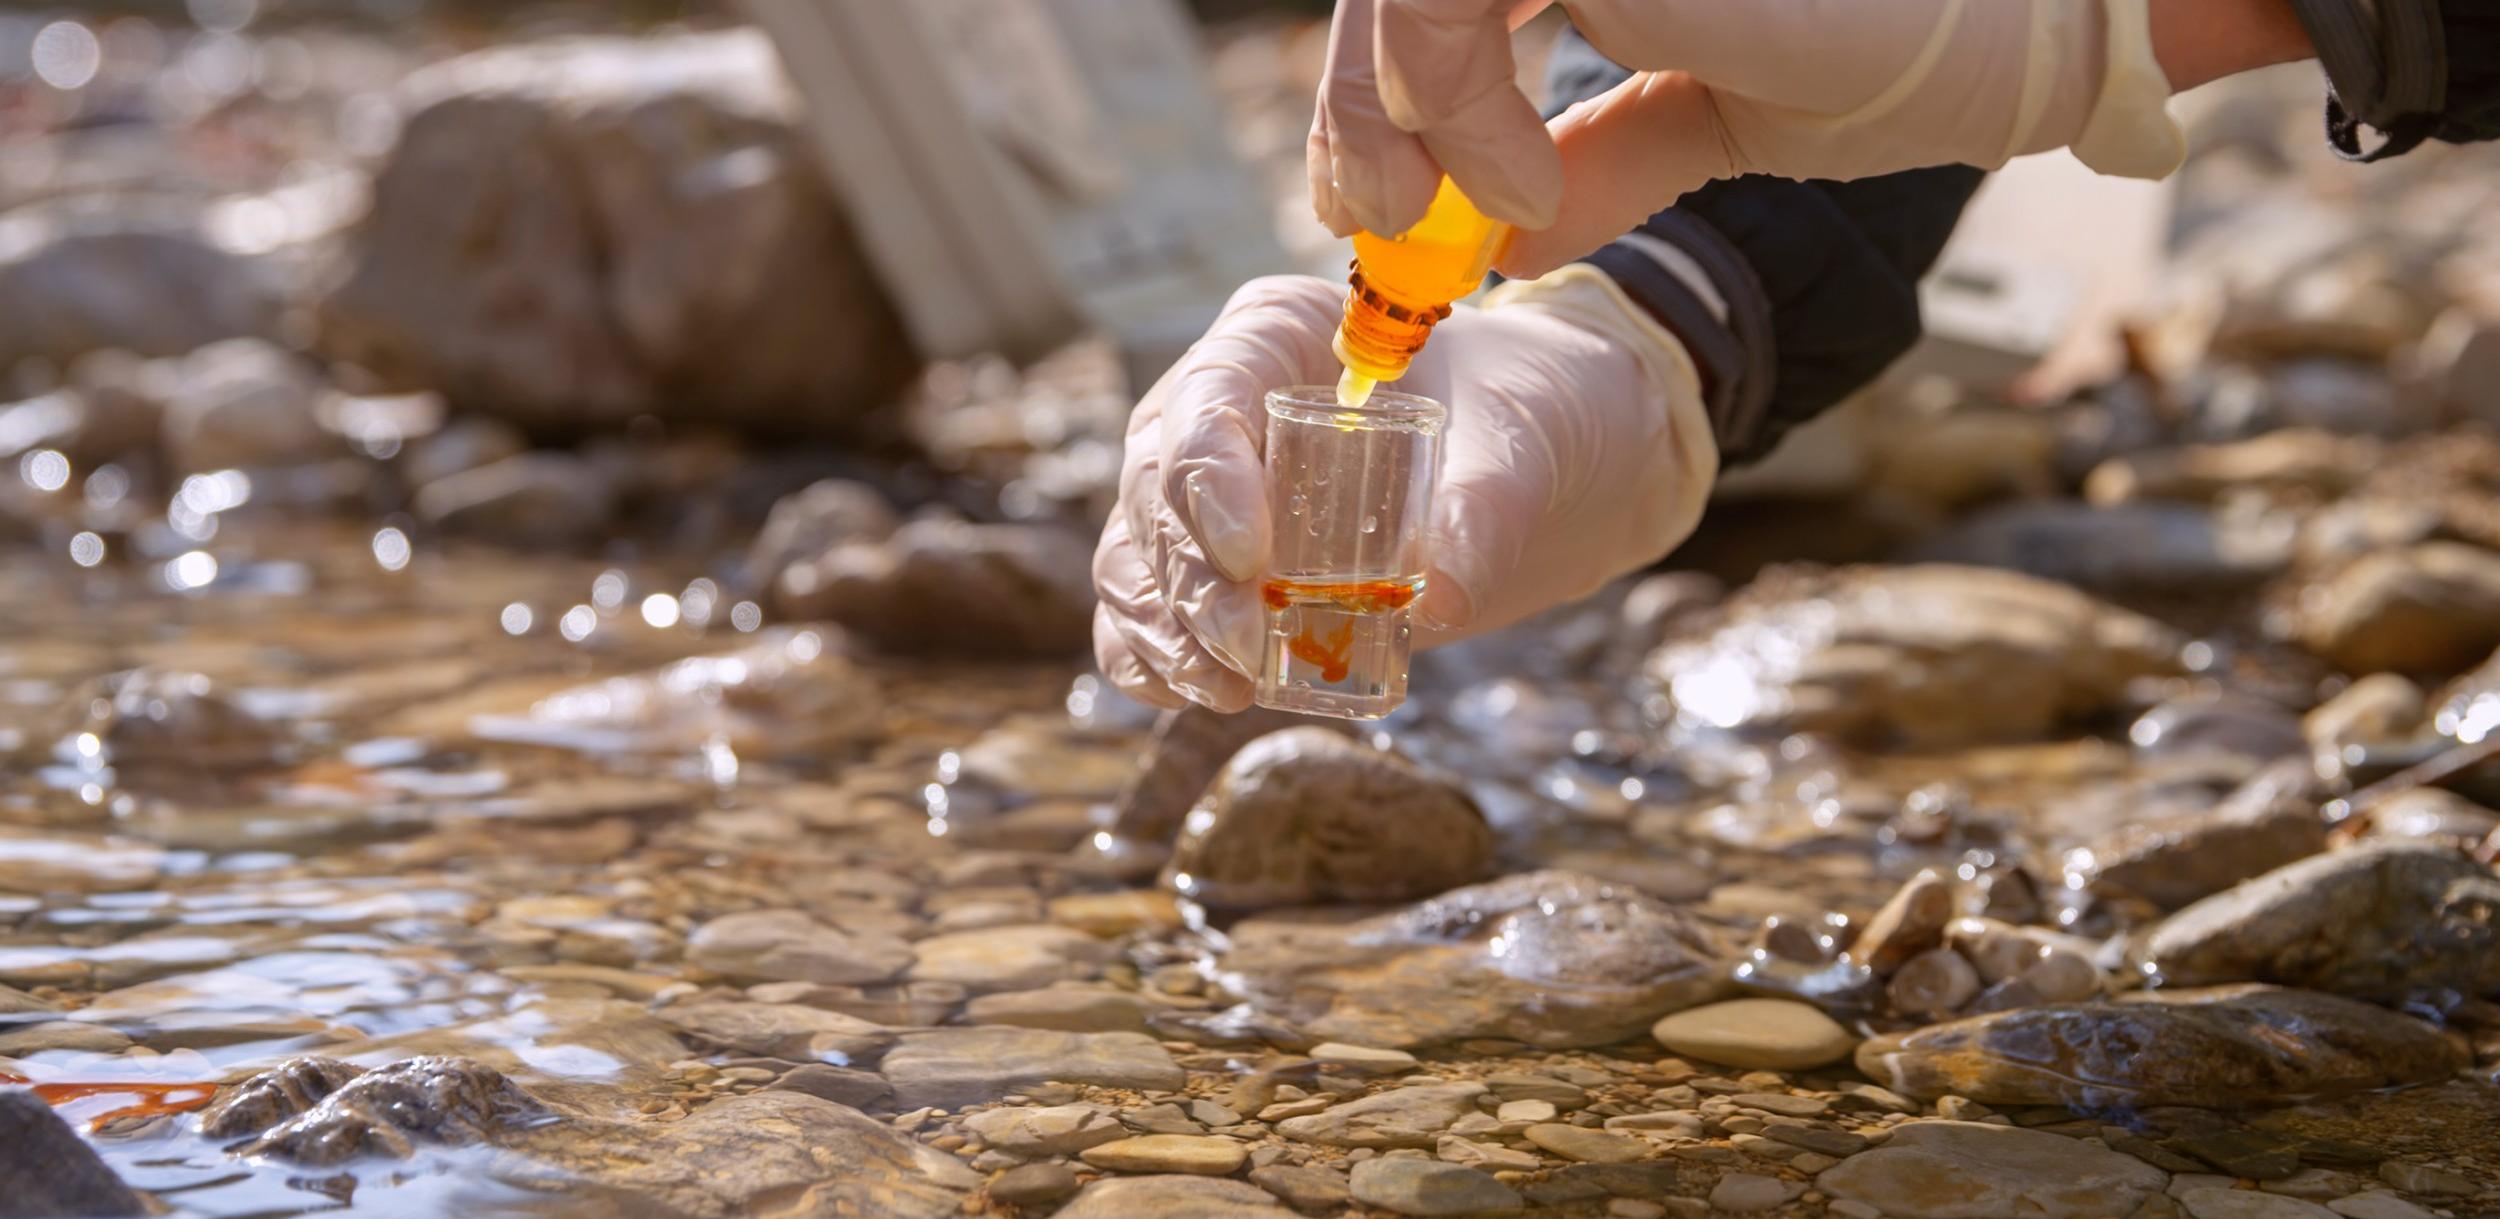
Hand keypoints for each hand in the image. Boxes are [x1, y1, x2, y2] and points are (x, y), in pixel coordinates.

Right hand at [1093, 272, 1715, 711]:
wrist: (1543, 460)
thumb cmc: (1525, 410)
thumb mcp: (1522, 439)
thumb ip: (1485, 506)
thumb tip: (1439, 602)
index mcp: (1273, 336)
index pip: (1206, 400)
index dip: (1208, 481)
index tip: (1255, 558)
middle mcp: (1217, 408)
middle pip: (1155, 491)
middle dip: (1190, 581)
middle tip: (1245, 649)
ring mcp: (1207, 492)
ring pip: (1136, 561)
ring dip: (1166, 632)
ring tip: (1228, 689)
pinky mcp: (1221, 569)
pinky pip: (1149, 615)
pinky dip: (1156, 661)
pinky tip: (1195, 695)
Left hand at [1311, 0, 2198, 275]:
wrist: (2032, 35)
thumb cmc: (1908, 52)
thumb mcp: (1718, 116)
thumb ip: (1609, 153)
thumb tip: (1507, 240)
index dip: (1371, 83)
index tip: (1375, 198)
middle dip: (1354, 105)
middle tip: (1378, 220)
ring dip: (1387, 108)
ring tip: (1448, 215)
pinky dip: (1453, 98)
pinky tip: (1520, 186)